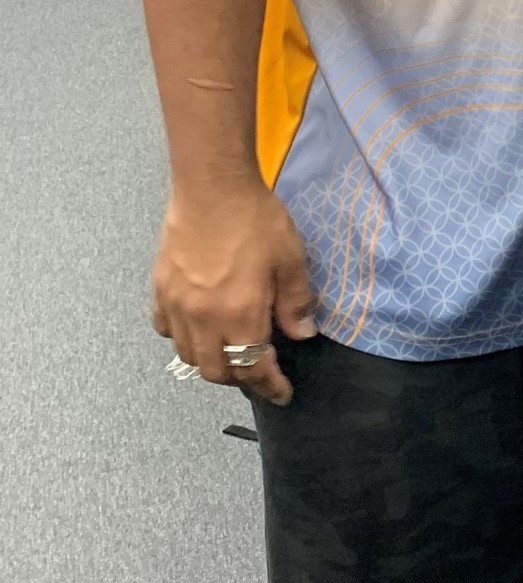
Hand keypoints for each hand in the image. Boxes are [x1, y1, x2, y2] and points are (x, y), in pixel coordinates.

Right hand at [152, 182, 316, 407]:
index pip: (253, 368)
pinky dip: (183, 339)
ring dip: (211, 362)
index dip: (269, 386)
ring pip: (188, 356)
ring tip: (233, 352)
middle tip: (261, 371)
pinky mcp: (160, 290)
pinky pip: (166, 330)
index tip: (282, 394)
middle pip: (216, 371)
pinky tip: (200, 327)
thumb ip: (295, 302)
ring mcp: (177, 306)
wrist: (212, 188)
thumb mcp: (290, 260)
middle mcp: (203, 319)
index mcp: (239, 314)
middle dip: (241, 379)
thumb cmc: (256, 220)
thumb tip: (301, 334)